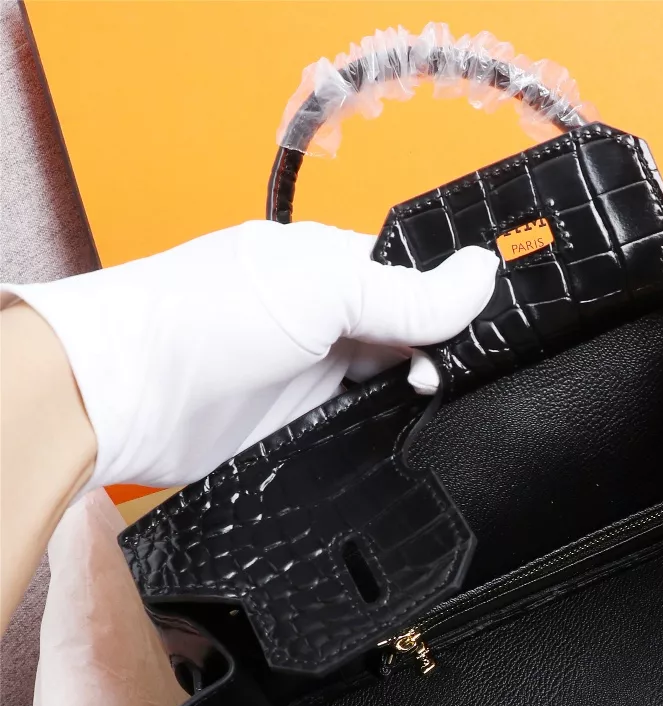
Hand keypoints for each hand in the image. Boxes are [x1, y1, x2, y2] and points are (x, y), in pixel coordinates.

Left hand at [1, 221, 496, 488]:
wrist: (127, 397)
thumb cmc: (205, 318)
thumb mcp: (323, 290)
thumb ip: (407, 292)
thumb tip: (486, 272)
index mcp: (334, 266)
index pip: (418, 278)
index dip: (456, 303)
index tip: (489, 330)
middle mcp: (329, 318)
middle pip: (414, 335)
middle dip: (442, 354)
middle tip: (450, 378)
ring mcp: (318, 374)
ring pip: (395, 386)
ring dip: (419, 398)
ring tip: (436, 407)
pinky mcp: (308, 427)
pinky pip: (368, 429)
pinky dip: (393, 433)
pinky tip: (416, 437)